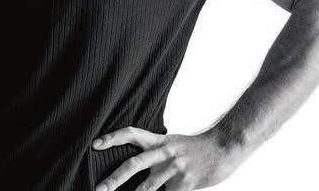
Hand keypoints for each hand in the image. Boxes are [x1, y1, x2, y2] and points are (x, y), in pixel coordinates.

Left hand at [92, 126, 243, 190]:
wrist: (223, 148)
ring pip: (148, 187)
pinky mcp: (185, 184)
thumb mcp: (173, 143)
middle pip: (135, 163)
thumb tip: (135, 165)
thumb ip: (156, 151)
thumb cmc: (195, 148)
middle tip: (99, 189)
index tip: (95, 144)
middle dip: (115, 178)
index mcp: (160, 140)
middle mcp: (165, 152)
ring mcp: (175, 168)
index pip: (133, 133)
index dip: (114, 137)